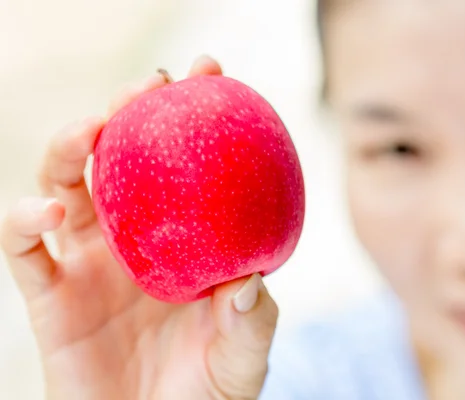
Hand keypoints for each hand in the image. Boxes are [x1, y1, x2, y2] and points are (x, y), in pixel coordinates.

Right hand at [0, 56, 278, 399]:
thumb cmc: (207, 394)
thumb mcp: (243, 356)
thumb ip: (252, 321)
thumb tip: (251, 278)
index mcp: (181, 243)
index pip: (184, 165)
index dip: (193, 113)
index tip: (211, 74)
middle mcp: (133, 242)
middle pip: (118, 156)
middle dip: (128, 109)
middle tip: (153, 84)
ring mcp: (88, 264)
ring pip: (62, 183)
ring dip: (69, 144)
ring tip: (92, 127)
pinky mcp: (49, 296)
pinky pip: (22, 248)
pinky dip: (23, 220)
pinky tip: (47, 212)